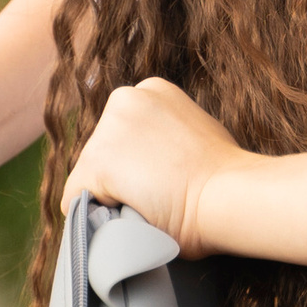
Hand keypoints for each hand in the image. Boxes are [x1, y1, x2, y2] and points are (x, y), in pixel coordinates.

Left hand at [62, 77, 248, 254]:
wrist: (231, 194)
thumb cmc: (227, 177)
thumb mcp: (197, 136)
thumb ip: (168, 138)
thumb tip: (155, 161)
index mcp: (152, 90)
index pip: (124, 133)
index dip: (142, 162)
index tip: (170, 175)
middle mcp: (125, 98)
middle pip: (102, 150)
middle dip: (124, 176)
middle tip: (162, 193)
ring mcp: (108, 130)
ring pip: (89, 176)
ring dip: (114, 195)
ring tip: (153, 203)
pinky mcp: (96, 163)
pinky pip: (76, 200)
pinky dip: (96, 217)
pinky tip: (131, 215)